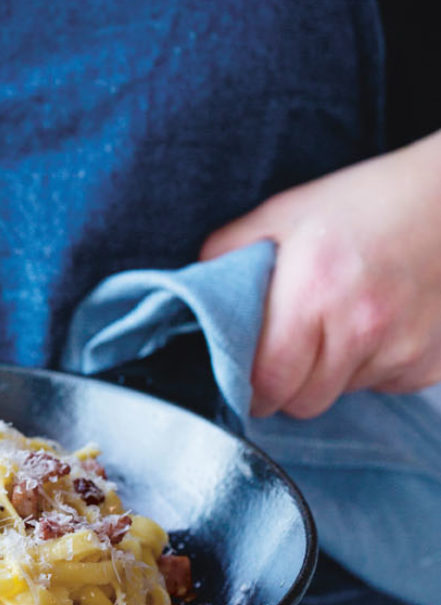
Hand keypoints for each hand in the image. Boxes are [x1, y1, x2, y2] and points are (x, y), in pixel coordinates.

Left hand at [199, 131, 440, 418]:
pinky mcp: (427, 365)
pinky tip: (374, 323)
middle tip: (286, 346)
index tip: (243, 369)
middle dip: (285, 383)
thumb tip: (187, 295)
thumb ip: (229, 254)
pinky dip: (368, 367)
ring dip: (328, 374)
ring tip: (336, 322)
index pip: (266, 383)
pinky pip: (379, 386)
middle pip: (302, 402)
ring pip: (340, 396)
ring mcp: (400, 351)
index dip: (248, 382)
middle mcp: (360, 329)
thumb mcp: (285, 213)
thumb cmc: (366, 202)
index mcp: (313, 291)